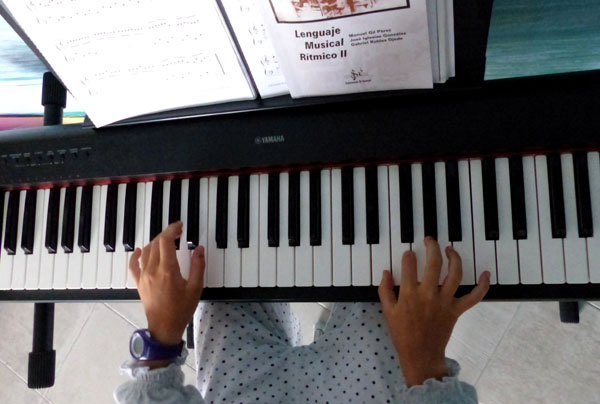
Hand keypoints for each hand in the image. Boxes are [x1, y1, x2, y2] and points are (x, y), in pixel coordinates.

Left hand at [129, 221, 204, 345]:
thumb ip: (197, 266)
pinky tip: (139, 250)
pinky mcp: (139, 283)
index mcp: (167, 270)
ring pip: (146, 251)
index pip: (165, 241)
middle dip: (166, 234)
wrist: (164, 327)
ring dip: (156, 242)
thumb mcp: (195, 288)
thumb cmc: (181, 309)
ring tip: (167, 240)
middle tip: (178, 232)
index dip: (172, 229)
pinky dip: (136, 255)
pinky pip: (133, 265)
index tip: (179, 226)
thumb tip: (199, 248)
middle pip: (155, 243)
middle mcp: (152, 270)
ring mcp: (143, 276)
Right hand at [378, 237, 490, 386]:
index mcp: (409, 293)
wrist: (420, 355)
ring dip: (454, 257)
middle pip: (433, 262)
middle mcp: (428, 294)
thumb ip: (385, 290)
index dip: (409, 255)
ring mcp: (445, 301)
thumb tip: (386, 272)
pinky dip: (482, 285)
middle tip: (429, 240)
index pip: (409, 264)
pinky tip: (485, 273)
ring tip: (449, 249)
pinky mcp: (457, 310)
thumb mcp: (387, 311)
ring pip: (454, 273)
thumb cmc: (402, 334)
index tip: (409, 254)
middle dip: (431, 246)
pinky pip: (474, 296)